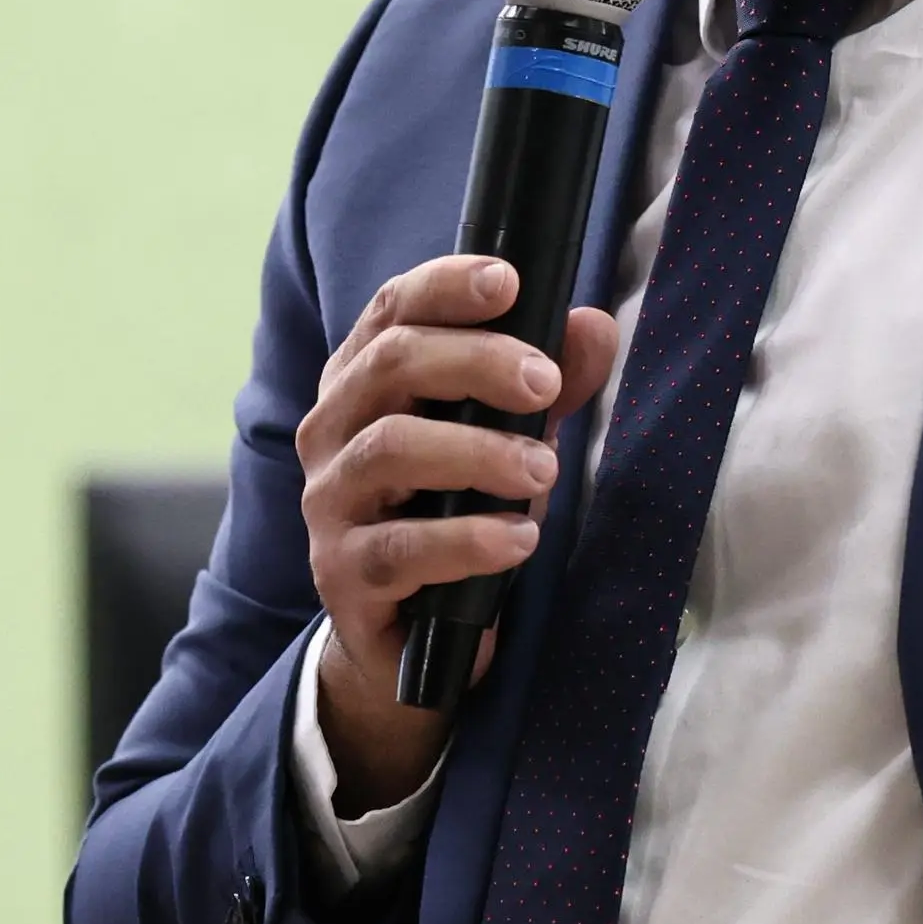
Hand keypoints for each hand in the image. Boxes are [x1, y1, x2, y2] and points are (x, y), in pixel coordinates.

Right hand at [298, 257, 620, 813]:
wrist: (407, 641)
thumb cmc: (453, 516)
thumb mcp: (508, 442)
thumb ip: (547, 386)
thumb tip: (593, 327)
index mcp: (364, 382)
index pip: (392, 310)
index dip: (445, 285)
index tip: (508, 282)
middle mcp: (333, 430)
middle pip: (391, 365)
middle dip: (475, 362)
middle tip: (545, 384)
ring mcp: (330, 502)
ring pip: (392, 450)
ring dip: (478, 453)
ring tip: (543, 471)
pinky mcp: (343, 574)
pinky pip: (401, 548)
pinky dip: (466, 539)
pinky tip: (519, 538)